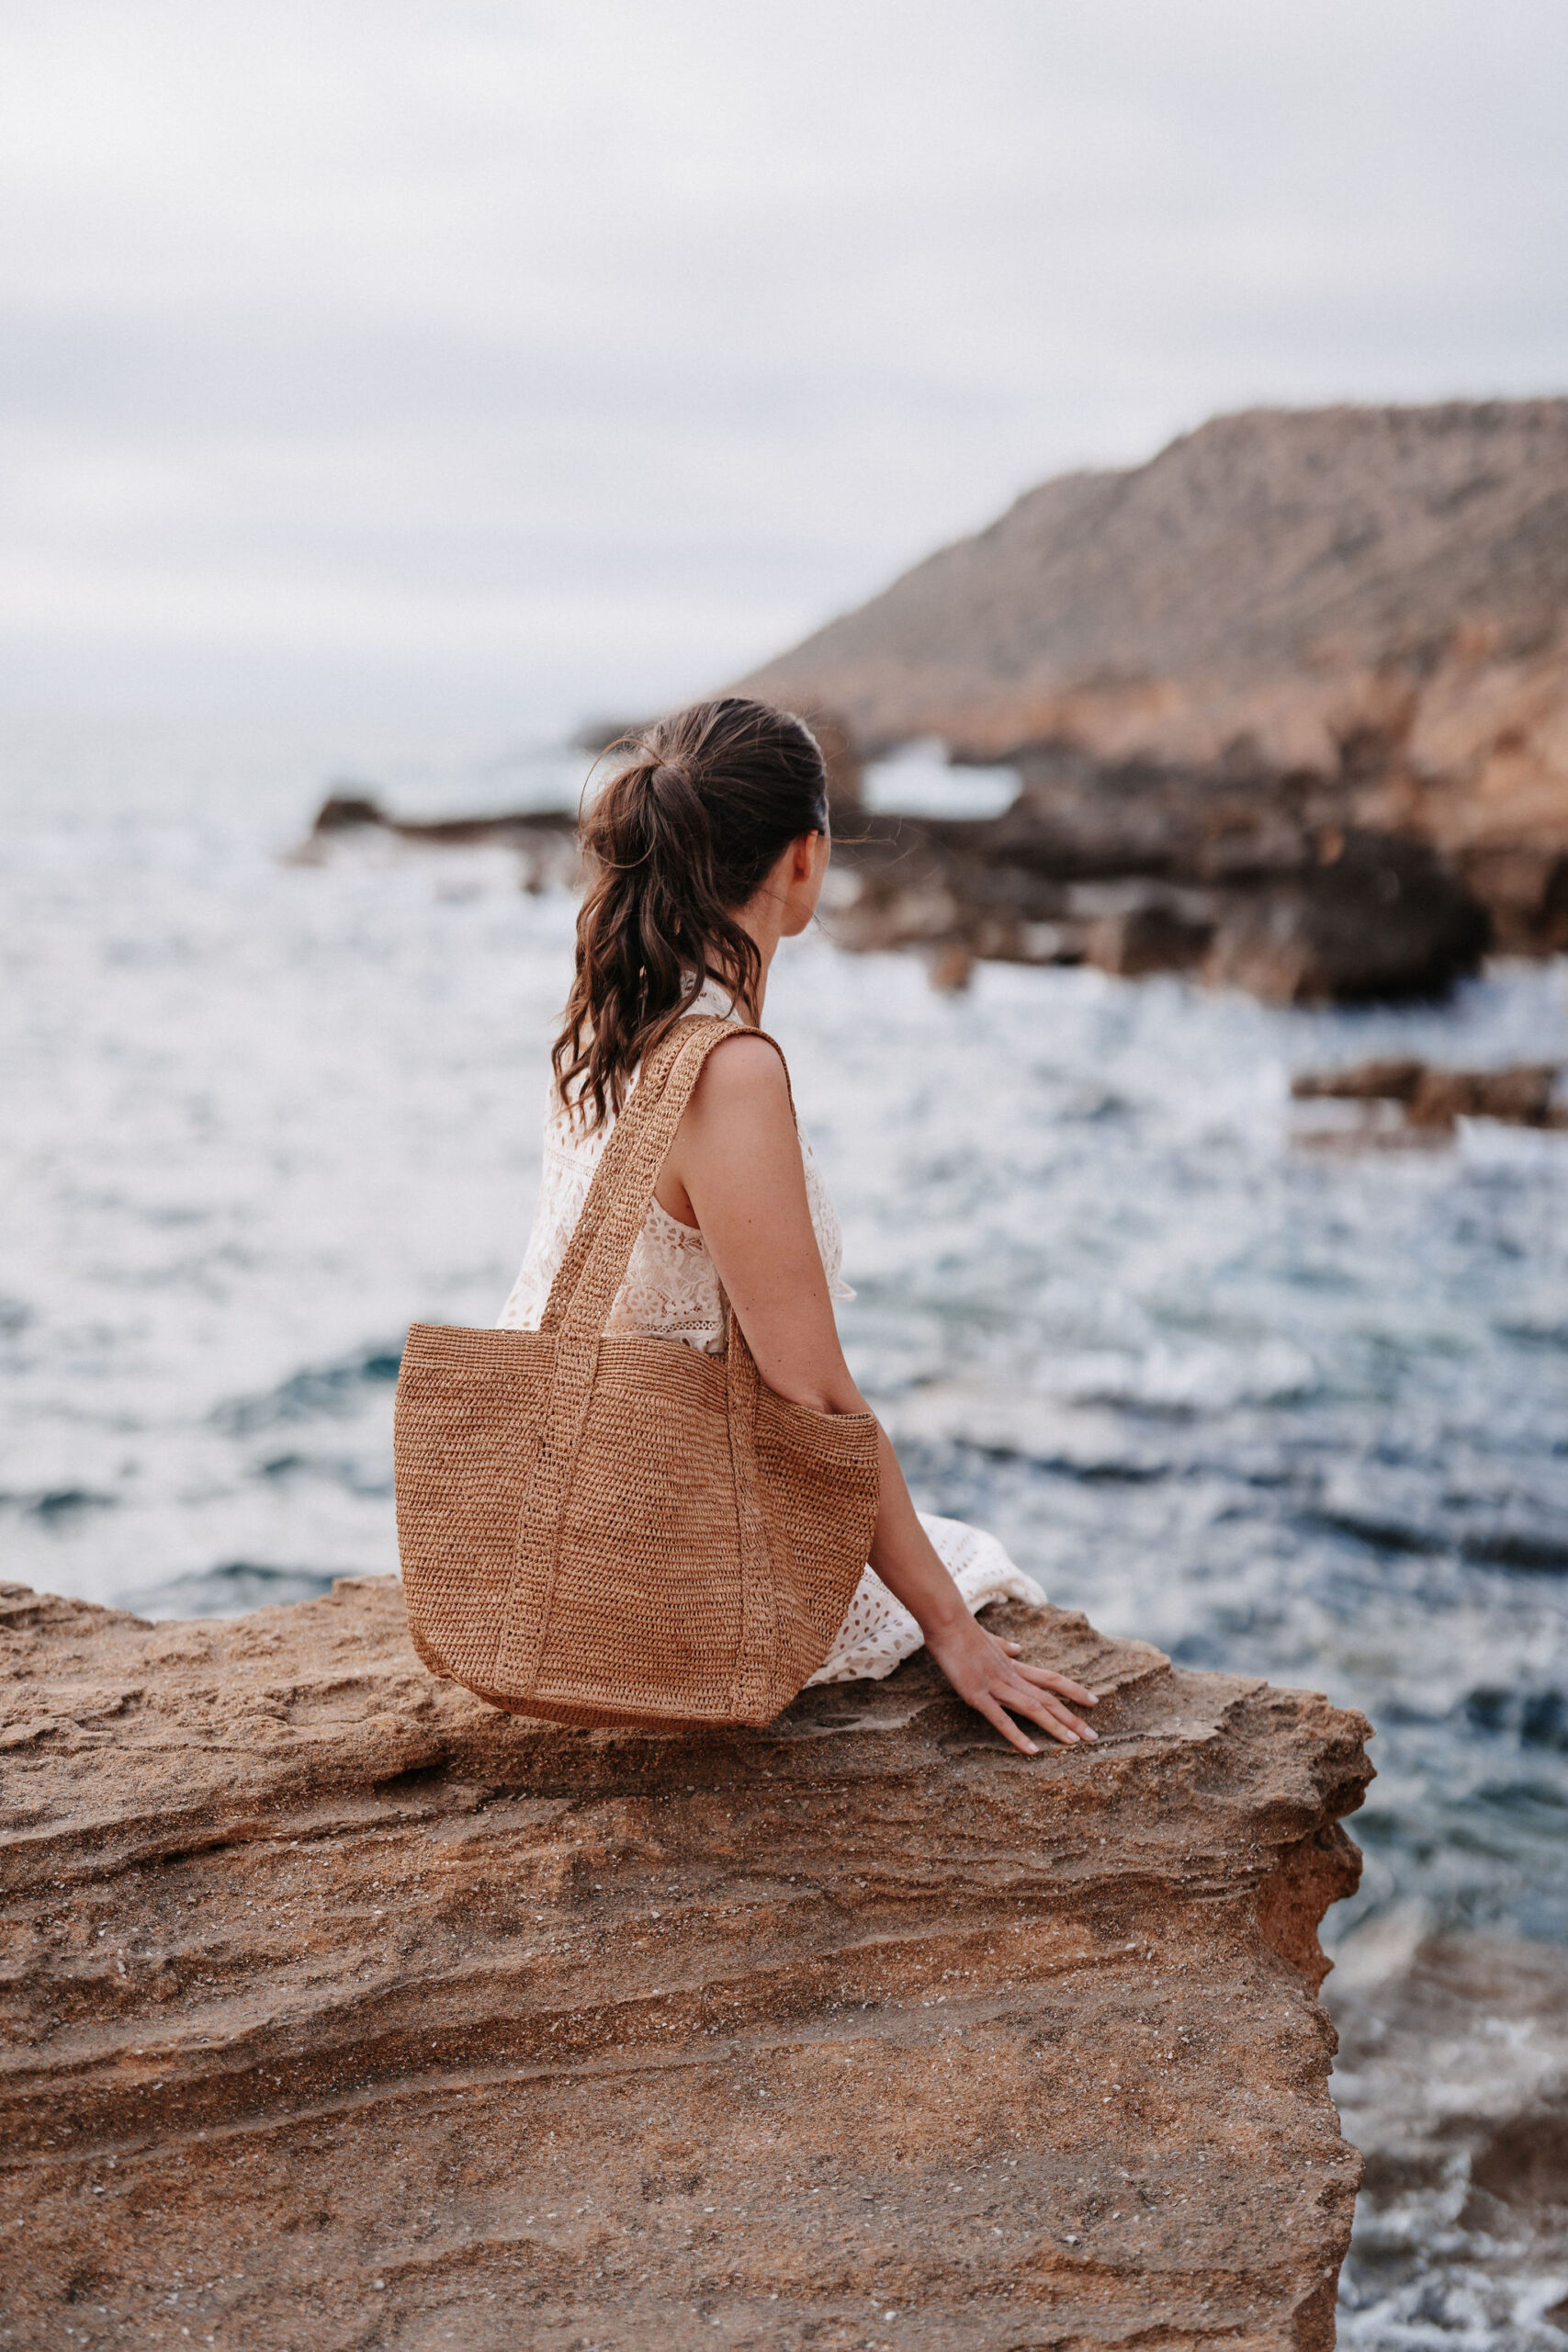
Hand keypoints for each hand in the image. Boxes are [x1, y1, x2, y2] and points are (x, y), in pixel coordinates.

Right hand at [922, 1614, 1098, 1755]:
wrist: (947, 1622)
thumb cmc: (964, 1631)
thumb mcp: (990, 1638)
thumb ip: (1004, 1645)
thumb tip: (1018, 1648)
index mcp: (1014, 1666)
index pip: (1052, 1679)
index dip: (1074, 1691)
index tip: (1094, 1702)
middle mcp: (1011, 1677)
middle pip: (1049, 1699)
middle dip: (1073, 1719)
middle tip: (1093, 1737)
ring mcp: (995, 1686)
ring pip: (1033, 1709)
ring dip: (1054, 1726)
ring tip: (1073, 1743)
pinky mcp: (977, 1695)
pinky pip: (1001, 1719)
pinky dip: (1018, 1736)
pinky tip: (1032, 1750)